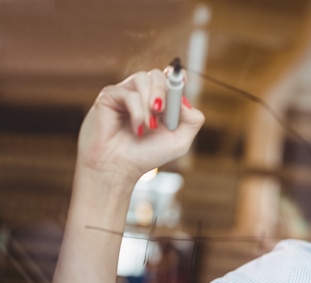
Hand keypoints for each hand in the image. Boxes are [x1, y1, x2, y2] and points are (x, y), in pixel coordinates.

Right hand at [77, 68, 204, 186]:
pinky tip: (136, 129)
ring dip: (150, 102)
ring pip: (142, 79)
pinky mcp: (108, 97)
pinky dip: (137, 112)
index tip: (182, 78)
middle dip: (163, 89)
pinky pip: (128, 94)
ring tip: (149, 126)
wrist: (118, 168)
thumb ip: (192, 121)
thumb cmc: (146, 156)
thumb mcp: (179, 142)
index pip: (168, 79)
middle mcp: (141, 95)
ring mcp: (125, 94)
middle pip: (156, 75)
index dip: (175, 76)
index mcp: (158, 102)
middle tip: (162, 110)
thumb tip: (186, 101)